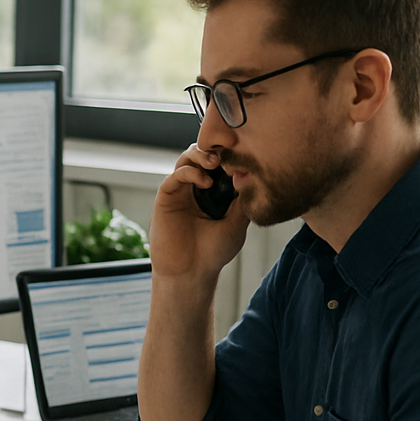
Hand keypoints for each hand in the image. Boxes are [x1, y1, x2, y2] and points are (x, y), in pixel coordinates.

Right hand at [148, 144, 249, 282]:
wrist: (191, 271)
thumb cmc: (214, 251)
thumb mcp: (238, 223)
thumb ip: (243, 200)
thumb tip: (253, 175)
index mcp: (215, 192)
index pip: (220, 164)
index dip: (230, 156)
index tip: (245, 157)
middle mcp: (196, 188)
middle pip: (202, 155)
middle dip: (214, 149)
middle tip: (226, 155)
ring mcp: (181, 191)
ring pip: (186, 159)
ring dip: (199, 155)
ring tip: (214, 162)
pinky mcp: (166, 197)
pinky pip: (175, 176)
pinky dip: (189, 173)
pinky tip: (205, 182)